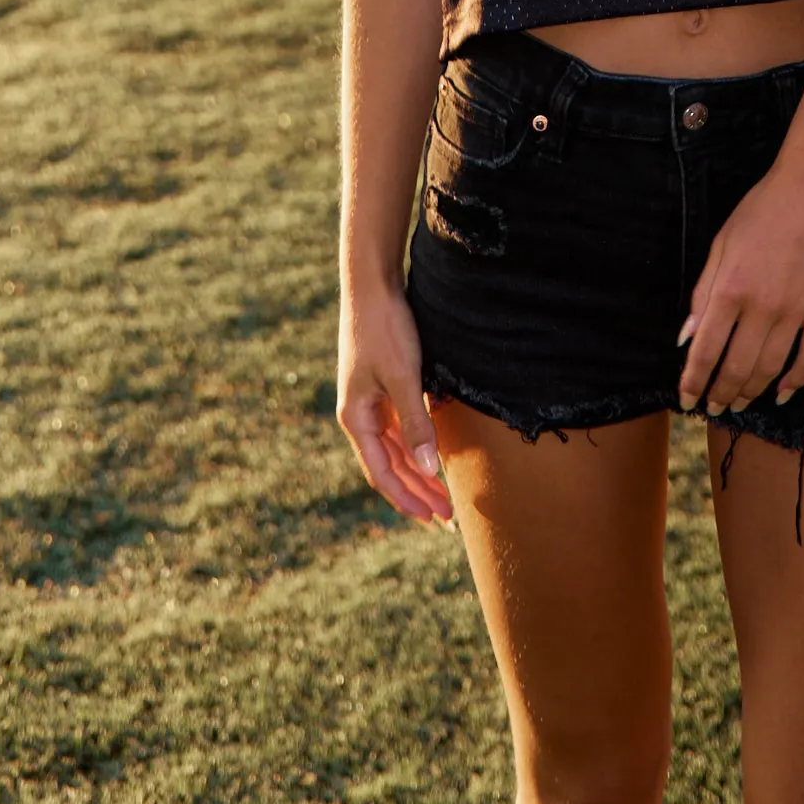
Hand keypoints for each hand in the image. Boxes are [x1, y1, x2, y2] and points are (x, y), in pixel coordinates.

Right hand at [338, 280, 450, 521]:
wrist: (372, 285)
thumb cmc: (384, 329)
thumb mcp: (403, 378)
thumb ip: (415, 424)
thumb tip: (430, 470)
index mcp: (357, 418)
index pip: (381, 472)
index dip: (406, 498)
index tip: (432, 518)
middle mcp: (360, 415)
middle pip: (389, 465)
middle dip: (417, 491)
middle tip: (446, 516)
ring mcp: (370, 401)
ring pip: (394, 449)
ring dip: (418, 471)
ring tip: (442, 494)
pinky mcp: (381, 385)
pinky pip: (398, 428)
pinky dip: (415, 445)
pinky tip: (432, 454)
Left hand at [678, 166, 803, 416]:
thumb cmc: (763, 208)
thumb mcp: (722, 242)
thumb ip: (703, 292)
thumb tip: (685, 338)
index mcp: (730, 288)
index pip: (705, 351)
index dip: (693, 381)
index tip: (686, 400)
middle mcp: (762, 306)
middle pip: (738, 368)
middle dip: (721, 394)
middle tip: (714, 408)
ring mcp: (798, 310)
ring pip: (771, 369)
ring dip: (752, 392)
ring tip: (740, 403)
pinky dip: (796, 381)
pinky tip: (783, 393)